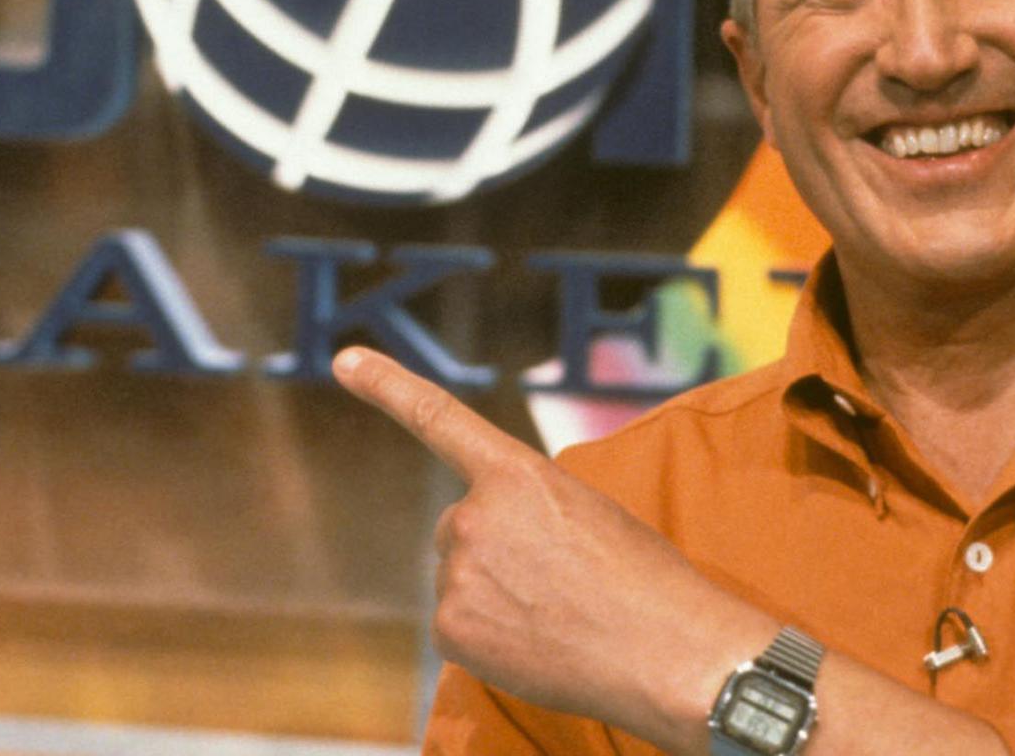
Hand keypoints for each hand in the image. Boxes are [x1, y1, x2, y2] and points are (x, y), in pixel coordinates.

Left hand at [333, 346, 774, 751]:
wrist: (668, 654)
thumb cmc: (645, 581)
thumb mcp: (589, 514)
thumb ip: (529, 510)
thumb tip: (501, 549)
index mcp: (516, 474)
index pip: (438, 418)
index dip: (387, 386)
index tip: (345, 360)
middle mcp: (473, 516)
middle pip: (461, 528)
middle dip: (497, 551)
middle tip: (557, 581)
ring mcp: (457, 574)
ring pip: (462, 580)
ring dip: (497, 596)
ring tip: (558, 615)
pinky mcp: (450, 629)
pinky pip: (459, 627)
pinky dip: (489, 638)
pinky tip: (537, 644)